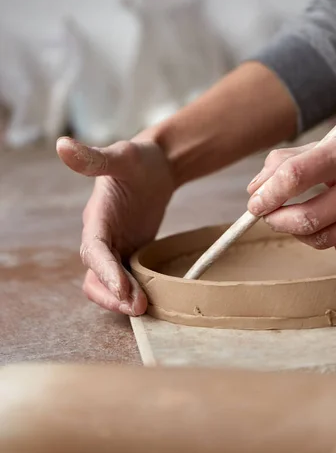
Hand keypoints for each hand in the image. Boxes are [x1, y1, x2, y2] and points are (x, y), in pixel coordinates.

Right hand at [57, 136, 173, 314]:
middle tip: (138, 307)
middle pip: (95, 276)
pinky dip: (134, 292)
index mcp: (97, 217)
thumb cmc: (139, 159)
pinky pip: (126, 279)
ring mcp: (115, 247)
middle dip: (112, 294)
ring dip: (122, 299)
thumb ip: (95, 158)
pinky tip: (153, 299)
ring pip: (107, 284)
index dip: (105, 270)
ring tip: (146, 308)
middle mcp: (101, 237)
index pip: (94, 250)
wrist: (156, 167)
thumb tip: (61, 144)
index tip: (122, 287)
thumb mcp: (122, 156)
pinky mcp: (129, 252)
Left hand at [247, 131, 335, 258]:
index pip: (294, 176)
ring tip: (305, 215)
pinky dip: (333, 241)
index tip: (255, 203)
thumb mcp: (334, 143)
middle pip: (304, 218)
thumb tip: (256, 190)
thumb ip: (290, 161)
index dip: (267, 194)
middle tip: (269, 215)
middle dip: (276, 220)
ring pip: (321, 240)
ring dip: (301, 232)